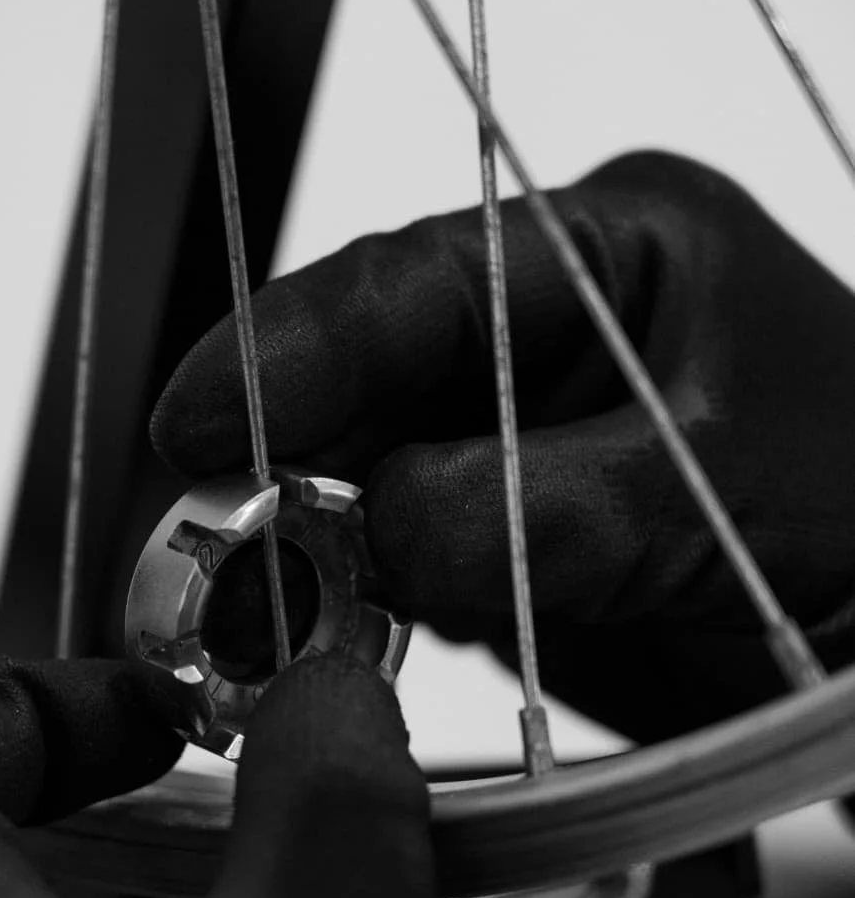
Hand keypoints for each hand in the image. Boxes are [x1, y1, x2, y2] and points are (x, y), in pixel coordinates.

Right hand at [152, 150, 854, 742]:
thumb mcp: (711, 489)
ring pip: (370, 481)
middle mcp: (550, 339)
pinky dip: (362, 613)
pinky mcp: (516, 543)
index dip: (284, 348)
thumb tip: (373, 527)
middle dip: (281, 459)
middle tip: (202, 543)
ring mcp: (526, 444)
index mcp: (609, 252)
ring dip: (311, 548)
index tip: (188, 420)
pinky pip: (407, 568)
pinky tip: (327, 646)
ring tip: (249, 614)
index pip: (410, 281)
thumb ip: (537, 505)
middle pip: (368, 381)